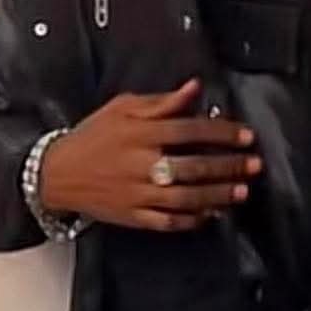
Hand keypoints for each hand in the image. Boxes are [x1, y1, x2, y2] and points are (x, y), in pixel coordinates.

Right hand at [40, 79, 261, 233]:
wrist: (56, 174)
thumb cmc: (92, 136)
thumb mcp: (121, 108)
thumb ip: (161, 101)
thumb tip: (195, 88)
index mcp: (140, 133)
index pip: (190, 130)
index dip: (222, 132)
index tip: (246, 136)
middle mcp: (141, 164)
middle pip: (193, 166)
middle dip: (228, 166)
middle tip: (254, 165)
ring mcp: (137, 194)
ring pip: (186, 197)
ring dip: (217, 195)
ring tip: (241, 192)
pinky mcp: (133, 216)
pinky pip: (168, 221)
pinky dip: (192, 220)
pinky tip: (211, 215)